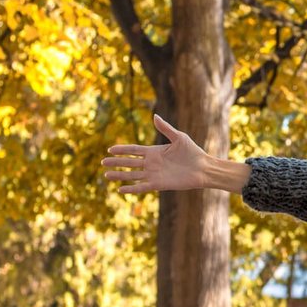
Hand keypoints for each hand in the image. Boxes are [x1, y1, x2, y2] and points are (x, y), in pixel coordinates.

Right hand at [103, 114, 245, 192]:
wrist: (203, 168)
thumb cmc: (193, 152)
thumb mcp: (179, 137)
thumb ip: (165, 128)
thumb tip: (154, 116)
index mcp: (154, 151)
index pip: (133, 150)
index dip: (122, 150)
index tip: (110, 149)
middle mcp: (152, 163)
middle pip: (129, 163)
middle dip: (116, 163)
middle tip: (102, 163)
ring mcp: (154, 174)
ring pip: (132, 175)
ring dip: (119, 176)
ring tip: (106, 176)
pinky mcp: (159, 184)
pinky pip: (142, 187)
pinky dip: (131, 189)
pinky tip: (120, 190)